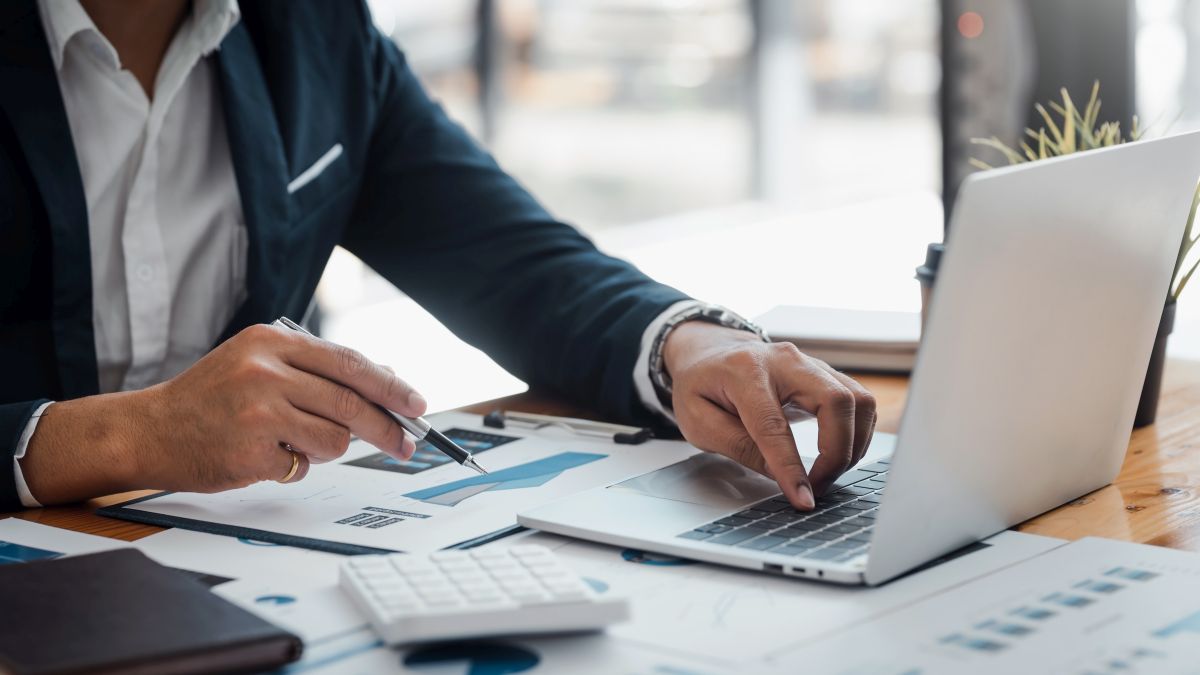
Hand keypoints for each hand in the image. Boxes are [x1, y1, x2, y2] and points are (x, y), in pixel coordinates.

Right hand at [23, 324, 426, 501]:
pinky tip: (263, 454)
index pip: (350, 363)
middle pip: (351, 403)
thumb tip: (385, 383)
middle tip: (406, 444)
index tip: (416, 404)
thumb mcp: (258, 364)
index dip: (390, 386)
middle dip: (387, 428)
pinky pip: (301, 465)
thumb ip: (315, 370)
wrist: (148, 430)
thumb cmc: (210, 398)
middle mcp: (266, 372)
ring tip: (293, 441)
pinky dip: (292, 465)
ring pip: (334, 439)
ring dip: (326, 449)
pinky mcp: (251, 452)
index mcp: (272, 342)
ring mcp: (258, 412)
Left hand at [663, 322, 876, 509]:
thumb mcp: (698, 421)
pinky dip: (857, 433)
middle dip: (837, 452)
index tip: (804, 498)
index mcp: (744, 371)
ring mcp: (810, 363)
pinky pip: (859, 402)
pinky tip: (838, 454)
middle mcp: (785, 361)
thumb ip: (738, 446)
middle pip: (835, 400)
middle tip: (818, 486)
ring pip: (857, 400)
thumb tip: (780, 476)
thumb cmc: (701, 385)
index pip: (774, 424)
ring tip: (828, 474)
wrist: (711, 351)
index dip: (791, 466)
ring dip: (853, 444)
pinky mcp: (826, 374)